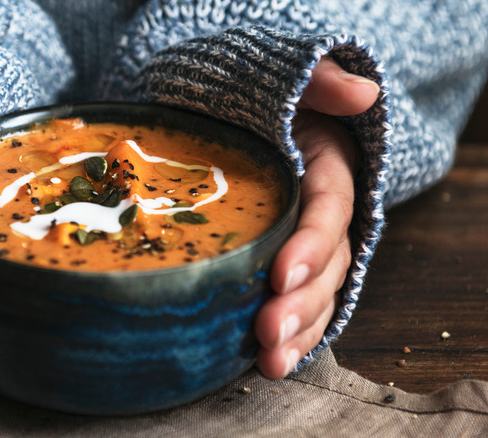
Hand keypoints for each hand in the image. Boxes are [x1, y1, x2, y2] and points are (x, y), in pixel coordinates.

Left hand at [254, 56, 379, 377]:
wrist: (246, 121)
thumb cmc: (266, 102)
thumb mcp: (291, 81)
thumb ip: (319, 81)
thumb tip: (362, 94)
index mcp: (328, 171)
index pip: (326, 212)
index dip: (310, 245)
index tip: (280, 275)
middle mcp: (325, 215)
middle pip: (326, 266)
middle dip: (300, 303)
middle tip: (267, 334)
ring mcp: (308, 245)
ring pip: (317, 294)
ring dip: (296, 331)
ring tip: (268, 363)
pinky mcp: (287, 264)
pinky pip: (298, 302)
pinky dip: (290, 334)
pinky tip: (267, 363)